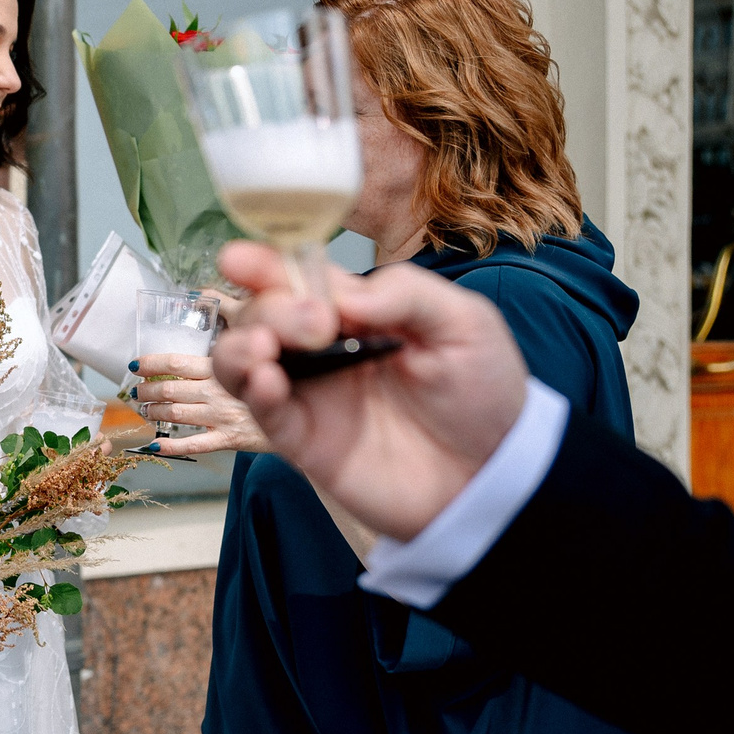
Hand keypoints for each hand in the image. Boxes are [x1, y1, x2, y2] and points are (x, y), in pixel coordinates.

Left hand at [129, 354, 268, 455]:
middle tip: (137, 393)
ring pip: (175, 414)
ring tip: (145, 411)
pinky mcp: (228, 439)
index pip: (176, 363)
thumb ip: (223, 358)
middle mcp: (218, 391)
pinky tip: (155, 445)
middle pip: (169, 389)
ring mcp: (222, 416)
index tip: (136, 365)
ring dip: (153, 413)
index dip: (151, 364)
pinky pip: (193, 444)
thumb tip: (193, 355)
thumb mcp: (250, 362)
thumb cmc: (273, 385)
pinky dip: (170, 446)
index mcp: (221, 368)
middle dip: (146, 391)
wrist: (301, 416)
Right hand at [208, 241, 528, 540]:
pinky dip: (252, 390)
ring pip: (240, 358)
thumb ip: (406, 293)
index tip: (241, 259)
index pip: (298, 276)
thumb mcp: (464, 323)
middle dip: (273, 307)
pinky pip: (261, 411)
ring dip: (239, 346)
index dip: (265, 263)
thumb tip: (343, 295)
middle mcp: (321, 347)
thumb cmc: (483, 393)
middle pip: (261, 312)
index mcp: (356, 311)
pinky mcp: (304, 440)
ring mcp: (310, 393)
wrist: (494, 474)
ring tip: (265, 351)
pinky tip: (267, 381)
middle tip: (317, 323)